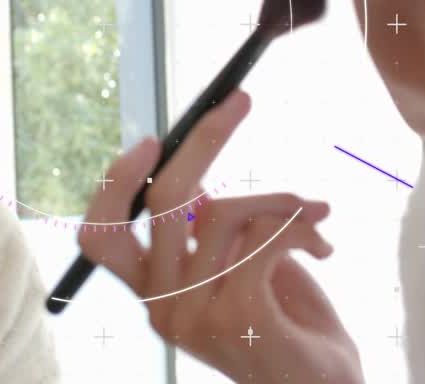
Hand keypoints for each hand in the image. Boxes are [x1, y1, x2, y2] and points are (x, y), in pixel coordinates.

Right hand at [78, 90, 363, 383]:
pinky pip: (265, 236)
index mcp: (152, 291)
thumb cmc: (283, 322)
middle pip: (163, 201)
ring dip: (281, 200)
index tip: (151, 140)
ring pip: (226, 211)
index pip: (100, 236)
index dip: (116, 182)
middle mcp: (162, 304)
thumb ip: (206, 226)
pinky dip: (302, 227)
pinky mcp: (239, 316)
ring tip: (314, 215)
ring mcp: (196, 313)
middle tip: (241, 101)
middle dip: (204, 141)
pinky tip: (324, 245)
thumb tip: (190, 157)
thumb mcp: (235, 265)